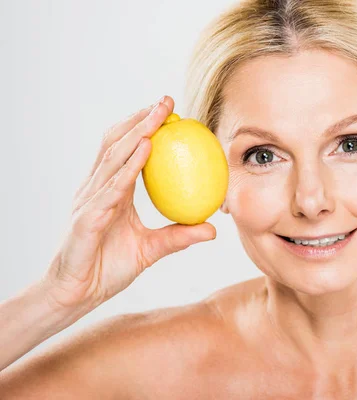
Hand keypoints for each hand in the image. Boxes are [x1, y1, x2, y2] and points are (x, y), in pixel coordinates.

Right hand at [43, 96, 216, 310]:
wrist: (76, 295)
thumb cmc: (107, 269)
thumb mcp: (151, 250)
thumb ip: (178, 236)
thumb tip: (212, 229)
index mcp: (110, 193)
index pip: (127, 152)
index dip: (144, 129)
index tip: (170, 112)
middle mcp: (97, 190)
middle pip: (118, 145)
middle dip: (141, 120)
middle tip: (166, 101)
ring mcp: (89, 202)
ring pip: (113, 159)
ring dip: (136, 134)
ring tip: (157, 116)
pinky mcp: (86, 219)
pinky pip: (111, 189)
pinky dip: (129, 168)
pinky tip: (145, 151)